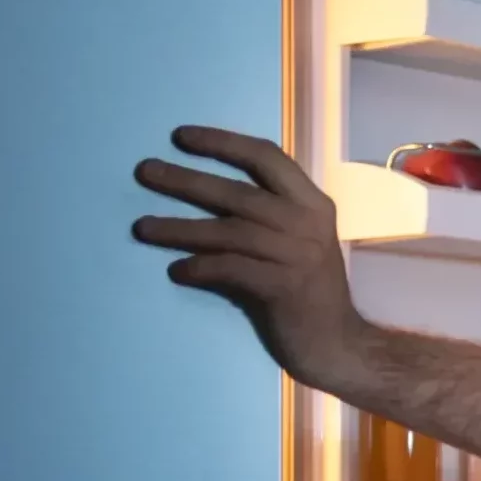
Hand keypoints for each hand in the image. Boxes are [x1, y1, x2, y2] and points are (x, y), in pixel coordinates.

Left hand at [133, 127, 370, 394]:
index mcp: (313, 203)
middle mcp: (307, 222)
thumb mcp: (302, 240)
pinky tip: (177, 270)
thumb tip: (210, 190)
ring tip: (142, 227)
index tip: (181, 136)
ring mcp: (297, 255)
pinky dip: (200, 267)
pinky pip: (230, 268)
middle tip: (144, 171)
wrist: (339, 344)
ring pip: (227, 231)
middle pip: (237, 192)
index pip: (266, 157)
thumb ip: (271, 213)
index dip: (223, 142)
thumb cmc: (311, 291)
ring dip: (179, 228)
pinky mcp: (283, 288)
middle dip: (186, 179)